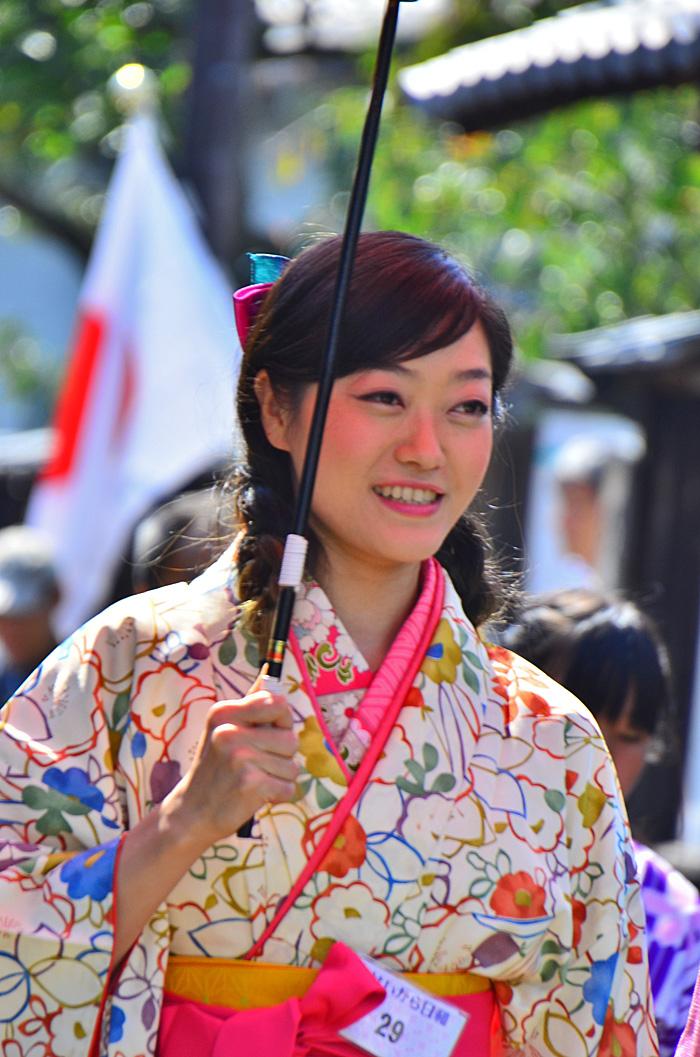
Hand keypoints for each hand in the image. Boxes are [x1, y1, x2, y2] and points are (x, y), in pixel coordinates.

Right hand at [163, 670, 298, 848]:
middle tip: (255, 765)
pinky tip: (256, 796)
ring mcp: (240, 757)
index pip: (278, 703)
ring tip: (253, 780)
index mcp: (225, 712)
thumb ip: (250, 703)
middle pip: (291, 739)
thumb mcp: (223, 728)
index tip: (267, 735)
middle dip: (281, 757)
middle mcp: (230, 731)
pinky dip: (279, 795)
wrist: (192, 812)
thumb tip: (268, 672)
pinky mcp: (251, 783)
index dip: (282, 722)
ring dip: (279, 777)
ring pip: (292, 766)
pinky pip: (289, 787)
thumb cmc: (216, 768)